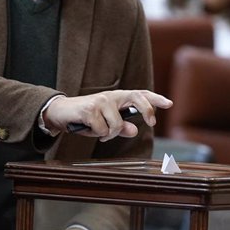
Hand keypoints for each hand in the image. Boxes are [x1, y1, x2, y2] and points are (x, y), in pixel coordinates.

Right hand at [44, 89, 172, 141]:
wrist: (60, 113)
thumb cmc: (86, 119)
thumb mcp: (106, 124)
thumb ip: (121, 127)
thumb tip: (135, 130)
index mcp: (117, 98)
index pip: (139, 95)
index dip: (155, 99)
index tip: (169, 103)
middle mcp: (111, 96)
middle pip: (136, 98)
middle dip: (147, 110)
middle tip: (151, 122)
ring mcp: (100, 101)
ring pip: (117, 124)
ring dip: (108, 134)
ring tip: (98, 132)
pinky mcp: (89, 109)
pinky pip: (102, 129)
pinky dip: (97, 134)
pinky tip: (88, 129)